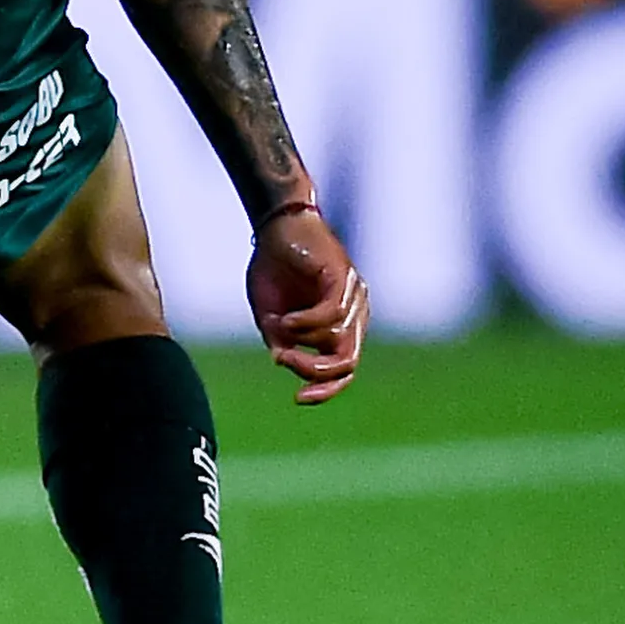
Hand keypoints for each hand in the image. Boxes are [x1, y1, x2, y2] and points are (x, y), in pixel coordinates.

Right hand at [248, 203, 366, 403]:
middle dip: (315, 372)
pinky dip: (305, 324)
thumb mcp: (270, 313)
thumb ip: (280, 340)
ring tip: (278, 325)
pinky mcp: (345, 279)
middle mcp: (354, 315)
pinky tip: (284, 320)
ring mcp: (354, 297)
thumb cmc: (274, 266)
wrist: (276, 224)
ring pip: (337, 342)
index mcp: (340, 326)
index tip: (298, 399)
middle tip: (285, 363)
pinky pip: (332, 316)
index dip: (325, 390)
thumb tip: (284, 362)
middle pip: (347, 363)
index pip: (343, 369)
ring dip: (302, 341)